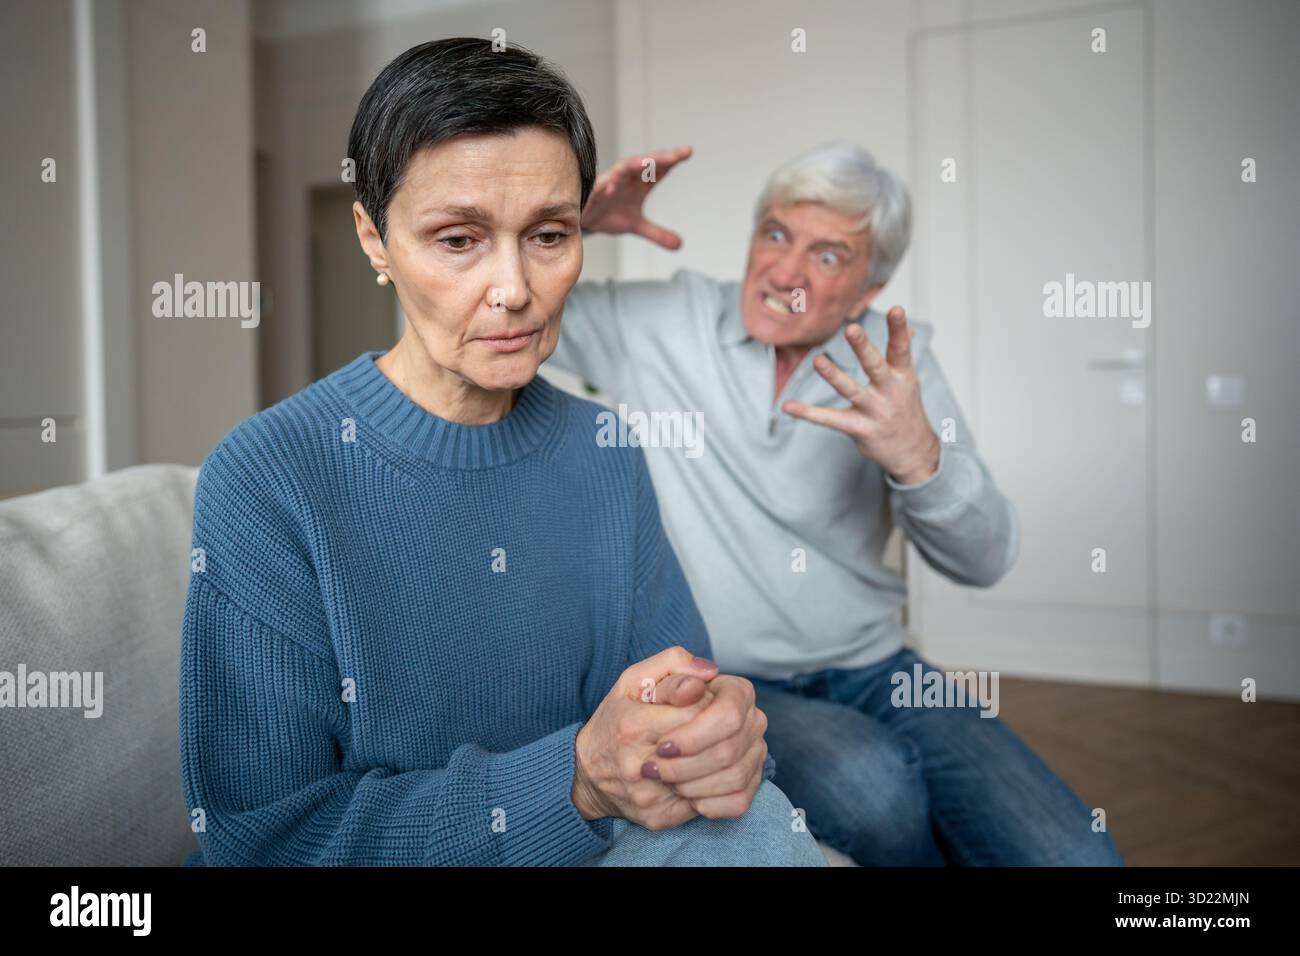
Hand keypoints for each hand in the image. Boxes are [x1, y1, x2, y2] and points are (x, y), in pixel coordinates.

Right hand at [572, 646, 719, 829]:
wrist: (586, 774)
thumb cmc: (615, 720)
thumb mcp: (633, 680)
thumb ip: (672, 664)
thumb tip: (710, 672)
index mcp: (634, 725)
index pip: (701, 711)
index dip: (715, 704)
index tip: (706, 701)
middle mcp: (640, 765)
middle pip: (718, 749)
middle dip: (730, 733)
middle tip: (721, 726)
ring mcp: (651, 796)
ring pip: (723, 780)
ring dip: (733, 759)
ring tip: (721, 746)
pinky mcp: (661, 818)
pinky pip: (717, 807)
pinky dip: (725, 786)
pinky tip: (716, 772)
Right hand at [580, 145, 692, 247]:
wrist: (585, 223)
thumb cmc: (610, 214)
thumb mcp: (637, 226)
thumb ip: (658, 233)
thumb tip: (680, 245)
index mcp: (638, 183)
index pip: (658, 169)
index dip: (672, 159)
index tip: (688, 152)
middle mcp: (625, 179)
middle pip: (644, 164)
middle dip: (658, 159)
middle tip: (675, 156)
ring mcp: (608, 184)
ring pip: (622, 170)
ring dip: (635, 165)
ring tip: (649, 163)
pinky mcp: (592, 195)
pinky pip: (597, 189)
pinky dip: (604, 188)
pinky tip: (610, 187)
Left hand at [646, 673, 768, 819]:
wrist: (634, 746)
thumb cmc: (635, 710)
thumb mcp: (641, 683)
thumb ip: (670, 671)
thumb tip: (701, 676)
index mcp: (734, 689)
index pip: (728, 714)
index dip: (693, 736)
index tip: (661, 747)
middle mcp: (752, 719)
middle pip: (730, 750)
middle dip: (686, 766)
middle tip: (653, 770)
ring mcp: (755, 753)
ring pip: (734, 777)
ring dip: (692, 785)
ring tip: (664, 780)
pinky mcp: (749, 784)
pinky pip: (738, 801)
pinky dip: (706, 804)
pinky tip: (682, 795)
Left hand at [782, 305, 940, 484]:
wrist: (912, 452)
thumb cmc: (906, 410)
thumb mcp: (908, 381)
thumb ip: (901, 355)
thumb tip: (909, 328)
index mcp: (902, 376)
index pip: (901, 349)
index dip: (899, 329)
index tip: (897, 309)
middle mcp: (889, 392)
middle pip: (875, 366)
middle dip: (863, 348)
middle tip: (851, 329)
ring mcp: (874, 411)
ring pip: (851, 390)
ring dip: (834, 376)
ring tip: (818, 361)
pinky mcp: (859, 429)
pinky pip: (830, 419)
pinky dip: (807, 413)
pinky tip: (788, 406)